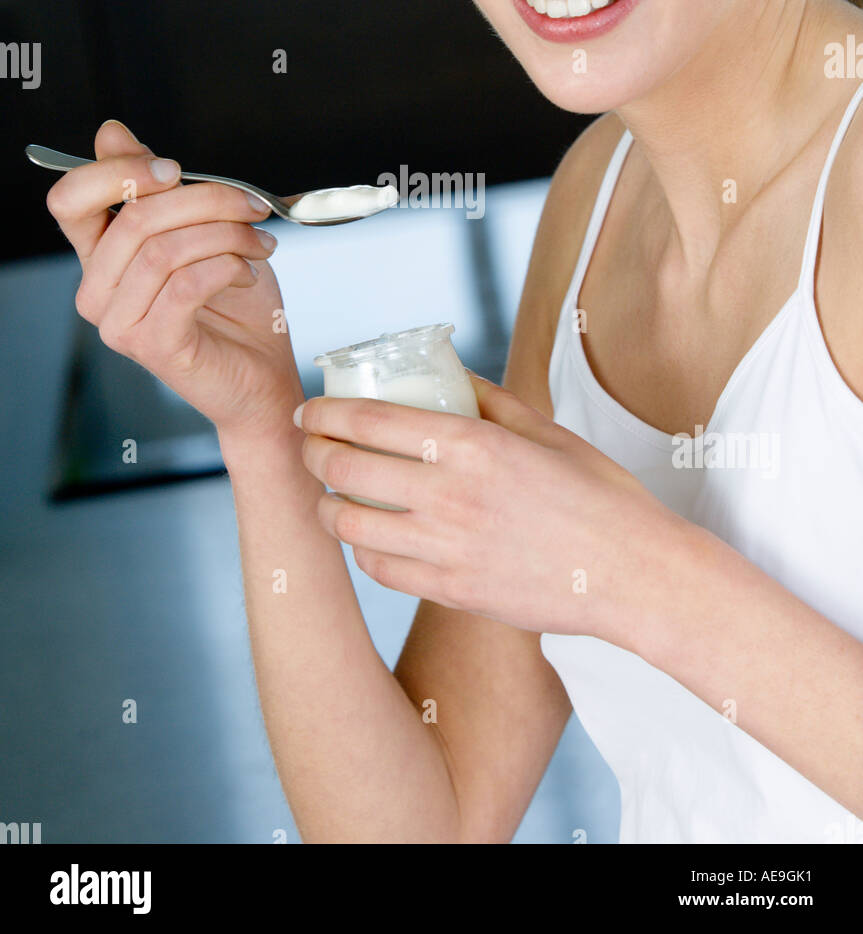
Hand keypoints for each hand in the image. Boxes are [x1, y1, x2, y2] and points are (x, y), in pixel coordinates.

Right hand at [46, 119, 301, 440]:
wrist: (262, 374)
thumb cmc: (234, 303)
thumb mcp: (200, 229)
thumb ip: (156, 187)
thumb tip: (111, 132)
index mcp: (101, 256)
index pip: (69, 201)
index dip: (116, 173)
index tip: (175, 168)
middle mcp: (98, 290)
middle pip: (133, 219)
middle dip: (204, 199)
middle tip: (251, 204)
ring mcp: (119, 322)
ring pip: (163, 249)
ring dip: (226, 234)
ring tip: (261, 243)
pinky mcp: (152, 346)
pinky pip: (186, 285)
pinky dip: (228, 267)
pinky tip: (249, 272)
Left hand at [297, 370, 680, 640]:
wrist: (634, 575)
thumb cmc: (600, 497)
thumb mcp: (548, 431)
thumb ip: (493, 400)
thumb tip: (453, 374)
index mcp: (473, 445)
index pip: (370, 420)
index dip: (326, 412)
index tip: (309, 408)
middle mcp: (451, 495)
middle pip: (346, 469)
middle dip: (313, 453)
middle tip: (310, 445)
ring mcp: (448, 549)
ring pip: (351, 527)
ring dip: (325, 507)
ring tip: (327, 495)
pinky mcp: (453, 591)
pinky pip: (381, 570)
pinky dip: (361, 551)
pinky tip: (365, 538)